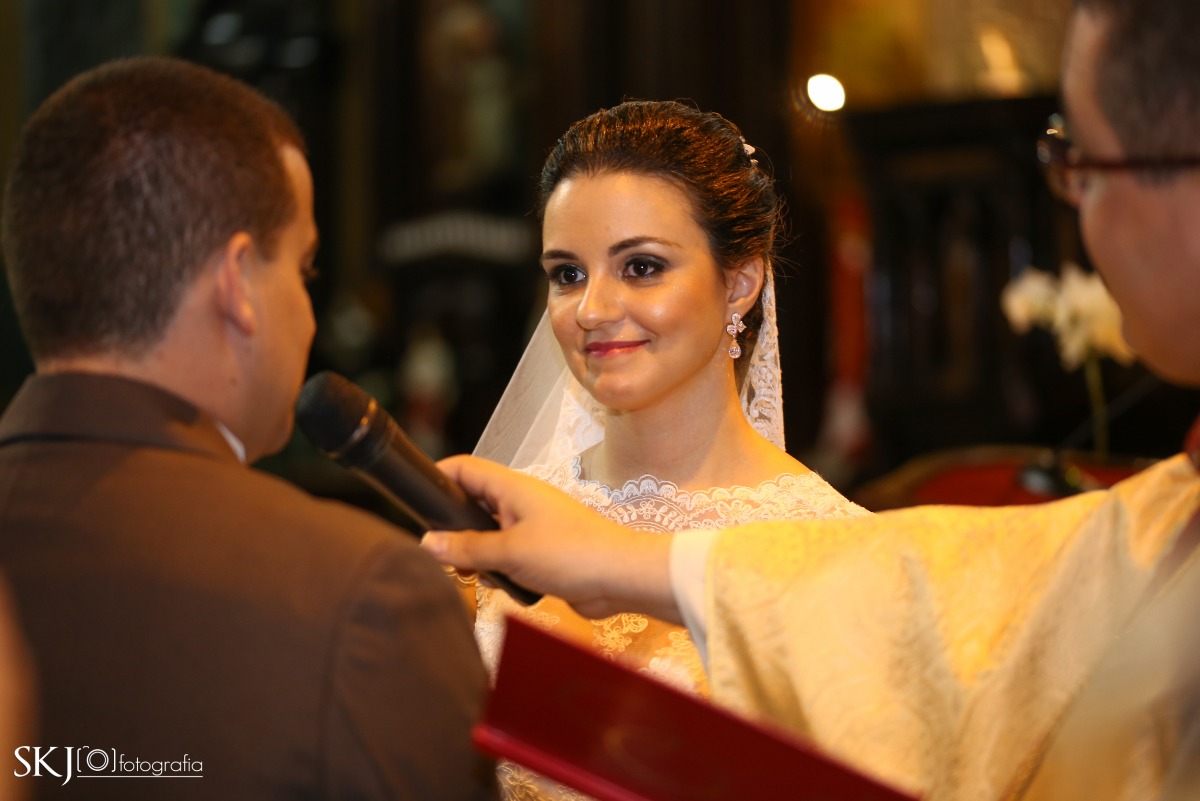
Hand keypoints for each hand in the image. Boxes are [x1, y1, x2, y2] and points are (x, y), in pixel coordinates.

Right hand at [423, 455, 678, 620]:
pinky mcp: (542, 554)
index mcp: (514, 488)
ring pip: (488, 534)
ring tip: (470, 572)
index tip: (416, 492)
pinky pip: (507, 556)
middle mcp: (521, 503)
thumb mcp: (510, 552)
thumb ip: (467, 548)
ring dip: (476, 553)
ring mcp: (533, 528)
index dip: (439, 475)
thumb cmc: (574, 553)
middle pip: (474, 503)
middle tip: (438, 548)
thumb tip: (429, 542)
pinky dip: (497, 569)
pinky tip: (498, 585)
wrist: (620, 578)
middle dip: (453, 525)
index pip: (467, 468)